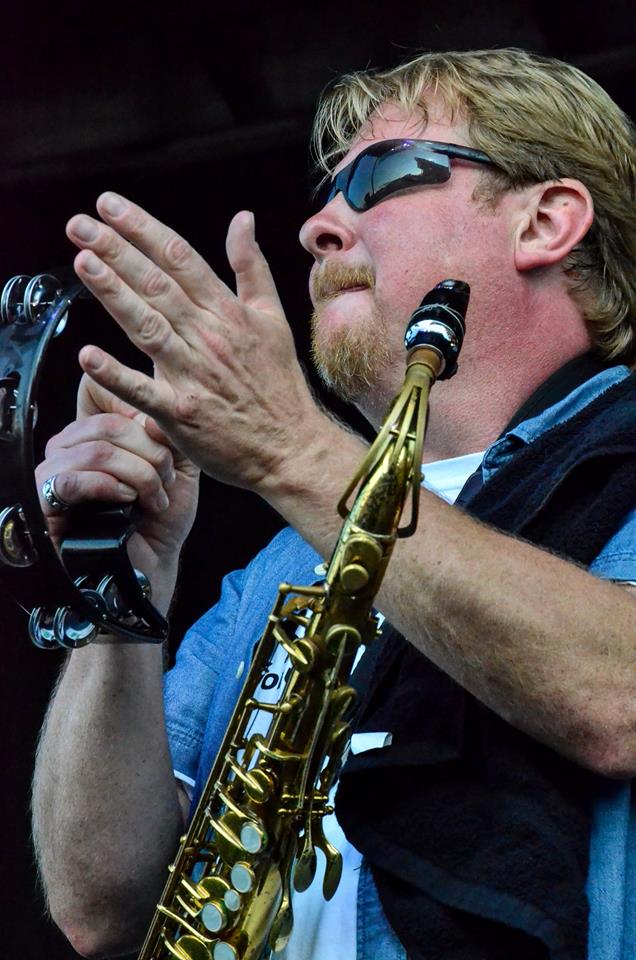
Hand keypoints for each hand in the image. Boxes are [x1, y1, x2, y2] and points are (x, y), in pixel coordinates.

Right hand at [35, 375, 199, 608]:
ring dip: (139, 475)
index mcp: (98, 428)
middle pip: (111, 420)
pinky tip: (128, 503)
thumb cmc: (159, 519)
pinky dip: (112, 489)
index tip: (161, 434)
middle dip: (152, 452)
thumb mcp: (177, 466)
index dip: (135, 403)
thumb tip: (152, 410)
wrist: (150, 566)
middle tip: (166, 480)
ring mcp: (55, 468)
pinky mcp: (46, 497)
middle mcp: (71, 442)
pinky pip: (75, 478)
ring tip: (153, 498)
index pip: (98, 386)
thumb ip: (169, 431)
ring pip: (100, 450)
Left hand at [65, 194, 325, 496]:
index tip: (109, 206)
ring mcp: (194, 376)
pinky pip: (143, 392)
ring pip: (148, 326)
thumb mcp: (273, 318)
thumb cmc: (280, 385)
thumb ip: (252, 268)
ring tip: (82, 262)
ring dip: (113, 294)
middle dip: (116, 250)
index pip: (180, 259)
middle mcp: (209, 338)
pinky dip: (116, 375)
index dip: (142, 229)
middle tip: (80, 223)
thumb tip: (243, 219)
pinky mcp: (182, 414)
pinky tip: (87, 356)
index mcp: (228, 312)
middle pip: (157, 285)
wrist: (292, 447)